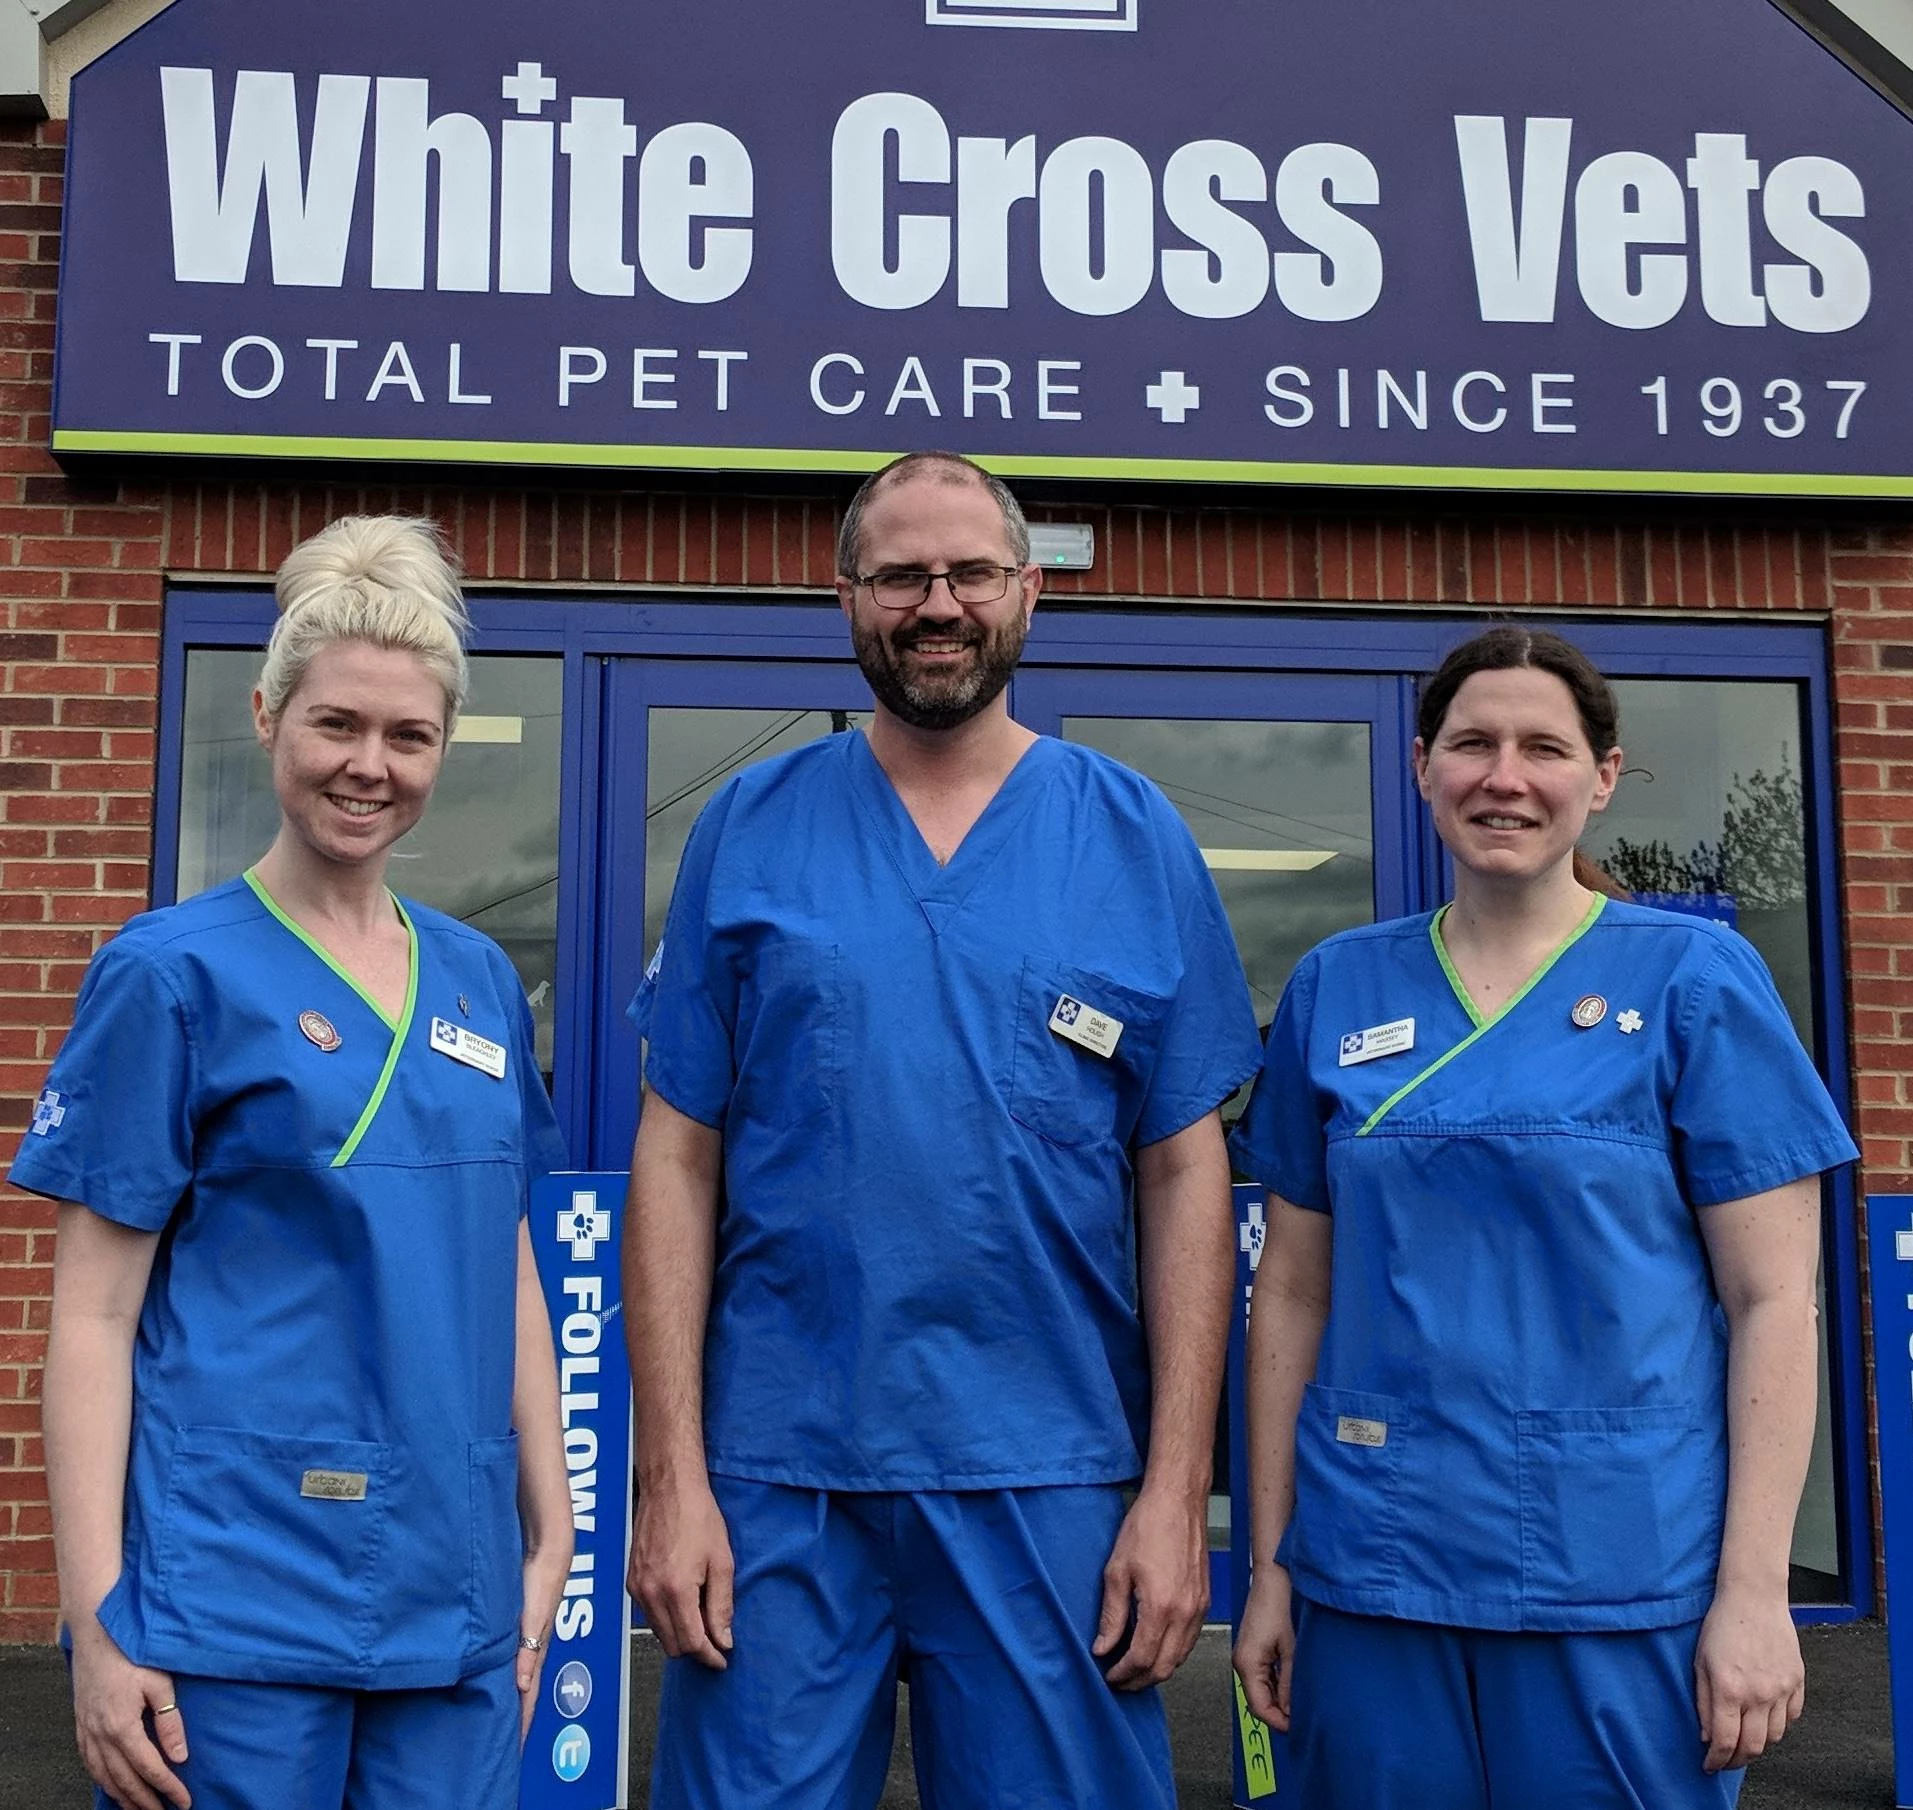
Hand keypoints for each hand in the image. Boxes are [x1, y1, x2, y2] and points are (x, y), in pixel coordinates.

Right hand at [68, 1617, 190, 1809]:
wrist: (96, 1633)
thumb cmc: (133, 1652)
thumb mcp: (159, 1682)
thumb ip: (169, 1721)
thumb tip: (179, 1756)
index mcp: (122, 1727)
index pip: (149, 1768)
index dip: (167, 1788)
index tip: (184, 1801)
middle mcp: (100, 1736)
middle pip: (124, 1780)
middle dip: (145, 1801)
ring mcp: (87, 1732)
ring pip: (104, 1776)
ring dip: (122, 1796)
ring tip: (139, 1809)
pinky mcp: (80, 1725)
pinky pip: (89, 1763)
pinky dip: (102, 1780)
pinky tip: (112, 1785)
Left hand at [516, 1542, 569, 1741]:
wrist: (547, 1547)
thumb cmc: (543, 1577)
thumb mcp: (534, 1616)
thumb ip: (528, 1649)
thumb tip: (521, 1686)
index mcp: (537, 1649)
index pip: (529, 1696)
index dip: (522, 1722)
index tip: (515, 1748)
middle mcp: (532, 1645)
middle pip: (524, 1690)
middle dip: (518, 1716)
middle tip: (508, 1741)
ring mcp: (525, 1634)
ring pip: (518, 1674)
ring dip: (513, 1697)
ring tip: (503, 1717)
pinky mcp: (519, 1622)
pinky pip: (512, 1657)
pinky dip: (507, 1674)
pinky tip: (498, 1675)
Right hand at [627, 1476, 734, 1668]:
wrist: (669, 1488)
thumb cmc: (699, 1517)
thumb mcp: (721, 1560)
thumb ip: (721, 1605)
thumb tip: (723, 1640)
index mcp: (676, 1590)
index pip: (691, 1642)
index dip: (709, 1656)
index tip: (723, 1660)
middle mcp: (650, 1594)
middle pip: (672, 1645)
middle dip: (695, 1649)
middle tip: (716, 1641)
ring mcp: (637, 1588)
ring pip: (658, 1633)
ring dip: (680, 1634)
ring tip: (702, 1621)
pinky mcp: (630, 1581)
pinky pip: (648, 1615)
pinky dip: (666, 1619)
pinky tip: (683, 1604)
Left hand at [1093, 1486, 1207, 1690]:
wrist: (1178, 1502)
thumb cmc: (1147, 1527)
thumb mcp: (1117, 1570)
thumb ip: (1112, 1614)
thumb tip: (1102, 1647)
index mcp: (1161, 1608)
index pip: (1142, 1658)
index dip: (1123, 1674)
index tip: (1109, 1676)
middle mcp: (1185, 1614)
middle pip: (1164, 1667)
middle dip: (1140, 1681)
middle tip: (1120, 1680)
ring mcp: (1199, 1609)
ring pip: (1180, 1658)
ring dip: (1157, 1669)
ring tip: (1134, 1668)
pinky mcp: (1205, 1601)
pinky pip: (1190, 1641)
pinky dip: (1173, 1653)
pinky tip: (1156, 1646)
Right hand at [1232, 1563, 1296, 1731]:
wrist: (1272, 1578)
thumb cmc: (1278, 1605)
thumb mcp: (1291, 1649)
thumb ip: (1290, 1683)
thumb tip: (1293, 1711)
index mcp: (1247, 1664)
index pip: (1260, 1708)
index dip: (1279, 1722)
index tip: (1299, 1728)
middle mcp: (1241, 1662)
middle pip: (1259, 1701)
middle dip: (1280, 1712)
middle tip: (1304, 1716)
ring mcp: (1244, 1656)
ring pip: (1261, 1691)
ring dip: (1279, 1698)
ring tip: (1301, 1699)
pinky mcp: (1251, 1650)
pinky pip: (1262, 1677)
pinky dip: (1276, 1685)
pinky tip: (1292, 1682)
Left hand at [1694, 1582, 1804, 1771]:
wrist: (1754, 1598)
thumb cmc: (1722, 1624)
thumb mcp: (1699, 1661)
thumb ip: (1703, 1701)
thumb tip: (1707, 1735)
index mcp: (1729, 1689)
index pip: (1724, 1741)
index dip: (1716, 1760)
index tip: (1709, 1765)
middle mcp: (1758, 1694)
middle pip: (1753, 1747)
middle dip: (1737, 1760)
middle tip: (1727, 1760)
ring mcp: (1782, 1690)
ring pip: (1774, 1737)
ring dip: (1759, 1744)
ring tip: (1744, 1737)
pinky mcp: (1797, 1683)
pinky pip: (1792, 1718)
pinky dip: (1778, 1725)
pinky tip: (1765, 1718)